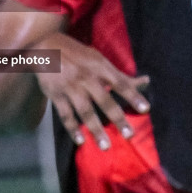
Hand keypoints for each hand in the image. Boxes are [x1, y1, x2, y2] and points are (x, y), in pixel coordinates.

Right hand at [35, 33, 148, 150]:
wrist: (45, 46)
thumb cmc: (78, 55)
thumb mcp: (99, 60)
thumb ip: (120, 75)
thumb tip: (146, 81)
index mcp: (99, 67)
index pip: (120, 83)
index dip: (133, 95)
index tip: (145, 109)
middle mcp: (86, 78)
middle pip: (104, 100)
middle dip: (117, 118)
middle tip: (129, 135)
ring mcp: (70, 87)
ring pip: (85, 111)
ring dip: (95, 129)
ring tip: (105, 146)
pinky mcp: (56, 94)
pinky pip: (65, 114)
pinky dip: (72, 128)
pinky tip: (81, 141)